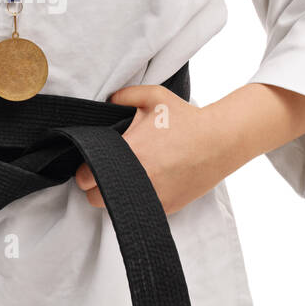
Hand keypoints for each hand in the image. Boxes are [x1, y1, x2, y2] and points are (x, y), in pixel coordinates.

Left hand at [73, 83, 225, 216]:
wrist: (220, 141)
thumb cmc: (186, 119)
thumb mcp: (154, 97)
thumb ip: (122, 96)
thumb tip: (105, 102)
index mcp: (128, 152)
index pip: (85, 176)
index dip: (84, 170)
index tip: (91, 163)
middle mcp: (137, 178)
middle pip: (94, 198)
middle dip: (95, 186)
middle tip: (106, 172)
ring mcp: (152, 195)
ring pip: (115, 208)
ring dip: (114, 196)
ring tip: (125, 178)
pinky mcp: (166, 206)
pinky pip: (139, 209)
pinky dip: (137, 200)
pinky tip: (146, 184)